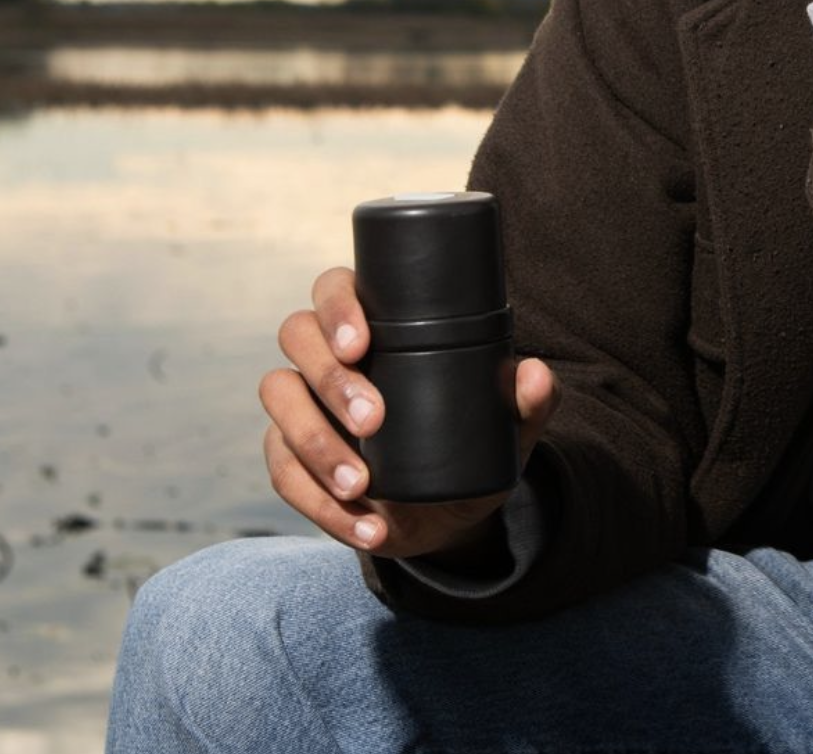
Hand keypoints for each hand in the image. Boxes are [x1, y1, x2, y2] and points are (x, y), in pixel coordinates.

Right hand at [259, 265, 560, 560]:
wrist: (447, 513)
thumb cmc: (469, 444)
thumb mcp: (505, 425)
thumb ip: (530, 400)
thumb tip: (533, 374)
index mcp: (374, 322)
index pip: (334, 288)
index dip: (337, 308)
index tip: (361, 345)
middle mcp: (328, 354)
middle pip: (296, 335)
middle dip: (329, 379)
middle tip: (371, 421)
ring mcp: (303, 404)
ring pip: (279, 399)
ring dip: (314, 444)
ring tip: (361, 486)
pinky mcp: (290, 457)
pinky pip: (283, 472)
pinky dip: (319, 504)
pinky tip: (364, 525)